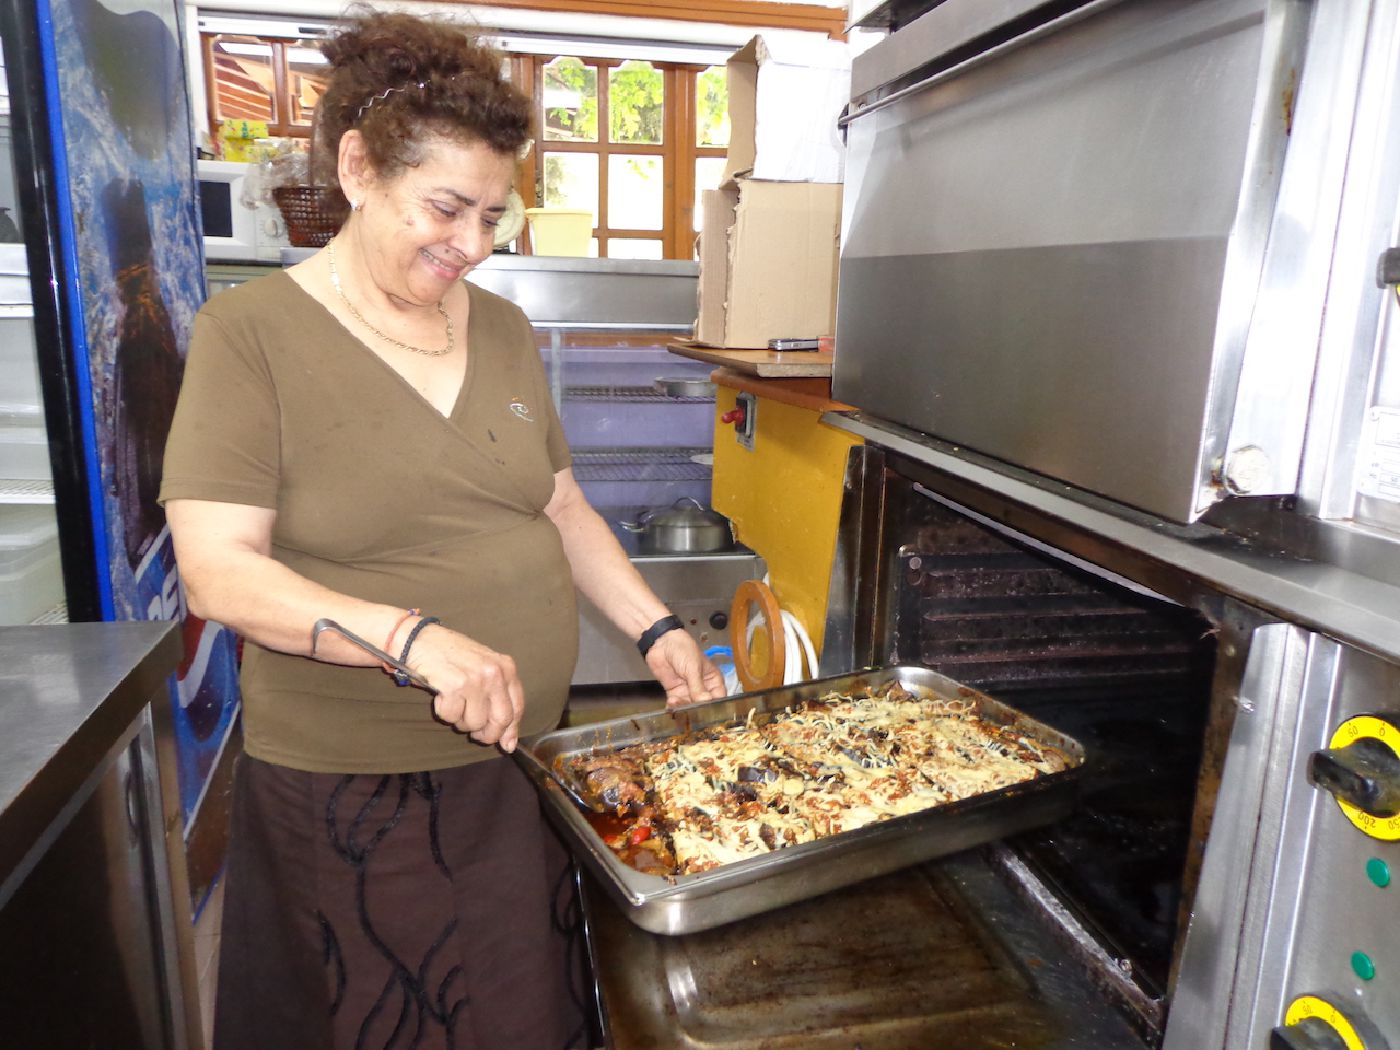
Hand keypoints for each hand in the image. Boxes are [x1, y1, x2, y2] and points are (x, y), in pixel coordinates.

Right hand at [405, 624, 524, 750]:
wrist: (419, 639)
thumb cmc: (451, 657)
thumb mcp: (482, 670)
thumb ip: (498, 700)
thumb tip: (509, 743)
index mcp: (506, 668)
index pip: (517, 708)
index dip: (510, 730)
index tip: (505, 744)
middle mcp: (494, 673)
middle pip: (501, 720)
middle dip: (487, 734)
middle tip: (474, 733)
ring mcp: (475, 679)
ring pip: (475, 723)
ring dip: (461, 721)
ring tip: (454, 702)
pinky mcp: (454, 686)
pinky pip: (452, 716)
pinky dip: (444, 712)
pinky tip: (441, 695)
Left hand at [644, 628, 724, 708]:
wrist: (661, 643)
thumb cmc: (683, 650)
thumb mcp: (693, 668)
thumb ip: (698, 687)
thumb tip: (706, 702)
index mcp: (713, 680)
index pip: (719, 698)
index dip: (716, 707)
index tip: (710, 714)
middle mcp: (703, 688)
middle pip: (704, 706)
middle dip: (698, 711)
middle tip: (691, 713)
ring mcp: (688, 691)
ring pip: (689, 707)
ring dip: (683, 708)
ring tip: (676, 702)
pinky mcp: (675, 693)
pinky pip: (676, 705)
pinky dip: (674, 707)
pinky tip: (671, 704)